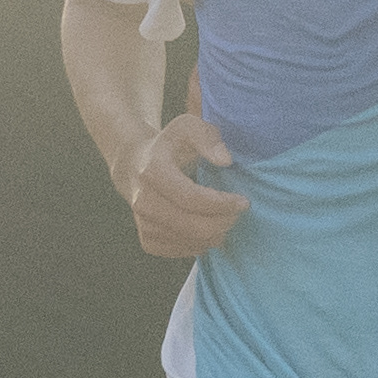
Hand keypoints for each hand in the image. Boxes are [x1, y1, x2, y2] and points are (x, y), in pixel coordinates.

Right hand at [125, 109, 246, 258]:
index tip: (243, 202)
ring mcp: (142, 222)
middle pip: (191, 225)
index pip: (191, 198)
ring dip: (214, 235)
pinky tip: (207, 231)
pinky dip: (198, 245)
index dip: (221, 204)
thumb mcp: (187, 126)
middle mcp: (144, 200)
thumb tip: (225, 160)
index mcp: (153, 171)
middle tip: (237, 214)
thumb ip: (208, 137)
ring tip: (225, 220)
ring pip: (186, 241)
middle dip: (222, 223)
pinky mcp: (146, 239)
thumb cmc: (169, 145)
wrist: (134, 165)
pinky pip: (178, 251)